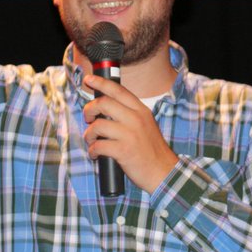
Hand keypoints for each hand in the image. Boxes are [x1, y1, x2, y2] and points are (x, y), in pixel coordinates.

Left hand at [83, 74, 178, 193]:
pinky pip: (99, 146)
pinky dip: (92, 151)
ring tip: (91, 140)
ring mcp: (130, 134)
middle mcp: (135, 119)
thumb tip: (106, 107)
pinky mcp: (123, 151)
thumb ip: (130, 114)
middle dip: (89, 109)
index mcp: (141, 110)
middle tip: (88, 118)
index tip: (89, 79)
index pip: (118, 90)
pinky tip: (95, 155)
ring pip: (98, 125)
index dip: (101, 83)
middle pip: (104, 103)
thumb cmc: (152, 150)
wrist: (164, 172)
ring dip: (89, 133)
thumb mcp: (146, 124)